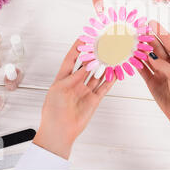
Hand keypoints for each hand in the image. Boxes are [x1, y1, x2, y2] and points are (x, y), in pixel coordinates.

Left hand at [33, 39, 115, 158]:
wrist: (60, 132)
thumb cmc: (53, 111)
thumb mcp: (59, 89)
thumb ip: (73, 77)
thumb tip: (85, 66)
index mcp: (63, 79)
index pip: (71, 59)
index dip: (77, 48)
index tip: (83, 37)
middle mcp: (75, 83)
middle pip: (87, 65)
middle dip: (94, 55)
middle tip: (102, 45)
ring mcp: (85, 91)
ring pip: (97, 75)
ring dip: (104, 66)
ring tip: (112, 56)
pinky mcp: (94, 100)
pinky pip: (104, 87)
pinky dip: (111, 80)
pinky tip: (116, 72)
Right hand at [138, 21, 169, 160]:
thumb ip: (163, 64)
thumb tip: (151, 56)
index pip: (169, 42)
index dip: (160, 32)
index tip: (151, 22)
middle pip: (157, 48)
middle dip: (148, 39)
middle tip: (137, 31)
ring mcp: (161, 73)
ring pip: (149, 58)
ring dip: (141, 51)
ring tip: (131, 42)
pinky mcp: (153, 82)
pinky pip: (143, 70)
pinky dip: (137, 64)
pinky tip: (130, 57)